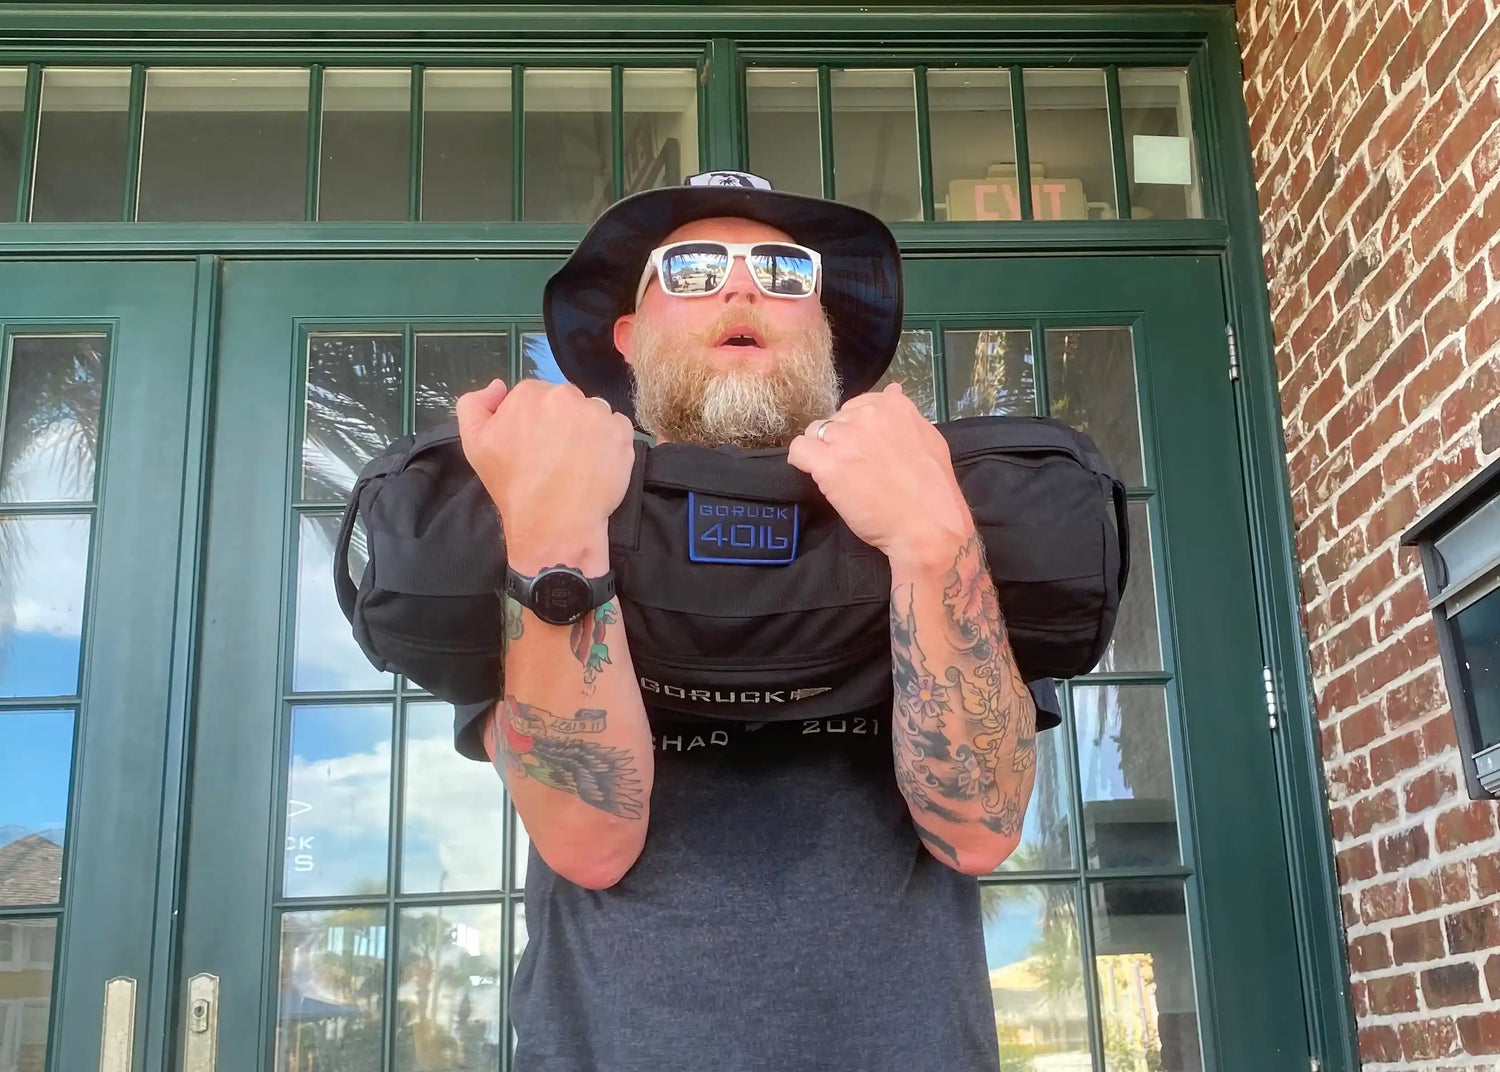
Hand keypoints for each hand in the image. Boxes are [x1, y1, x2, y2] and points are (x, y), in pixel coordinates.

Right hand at [456, 379, 634, 572]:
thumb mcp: (474, 443)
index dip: (536, 422)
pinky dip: (610, 442)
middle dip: (562, 422)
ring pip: (593, 413)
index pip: (536, 396)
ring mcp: (597, 412)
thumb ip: (474, 405)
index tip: (535, 445)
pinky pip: (617, 427)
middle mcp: (565, 395)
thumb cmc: (512, 485)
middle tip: (556, 456)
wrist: (554, 521)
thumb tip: (497, 386)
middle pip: (567, 401)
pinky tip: (597, 464)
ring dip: (588, 430)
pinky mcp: (621, 431)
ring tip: (579, 462)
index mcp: (529, 393)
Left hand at [787, 383, 972, 567]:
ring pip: (814, 432)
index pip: (857, 406)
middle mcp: (868, 416)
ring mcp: (846, 439)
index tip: (865, 451)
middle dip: (840, 441)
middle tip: (856, 469)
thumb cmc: (933, 491)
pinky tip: (816, 475)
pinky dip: (801, 461)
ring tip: (838, 475)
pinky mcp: (829, 465)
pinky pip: (799, 450)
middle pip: (835, 419)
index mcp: (894, 406)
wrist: (928, 528)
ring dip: (822, 451)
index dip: (856, 429)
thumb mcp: (929, 440)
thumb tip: (892, 389)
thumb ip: (905, 416)